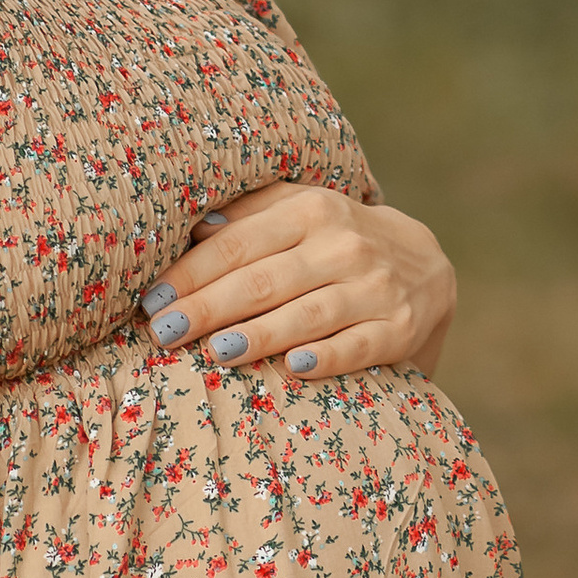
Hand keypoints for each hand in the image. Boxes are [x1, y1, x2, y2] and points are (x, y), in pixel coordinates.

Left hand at [139, 182, 456, 382]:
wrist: (426, 266)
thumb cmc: (337, 239)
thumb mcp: (300, 210)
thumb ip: (250, 213)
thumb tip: (195, 224)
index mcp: (310, 210)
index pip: (237, 244)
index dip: (190, 273)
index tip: (151, 300)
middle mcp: (344, 245)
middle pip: (263, 280)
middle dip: (207, 308)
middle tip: (163, 332)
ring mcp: (374, 288)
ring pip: (307, 314)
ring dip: (258, 334)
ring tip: (213, 351)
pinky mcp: (397, 329)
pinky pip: (357, 345)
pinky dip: (325, 357)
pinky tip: (292, 367)